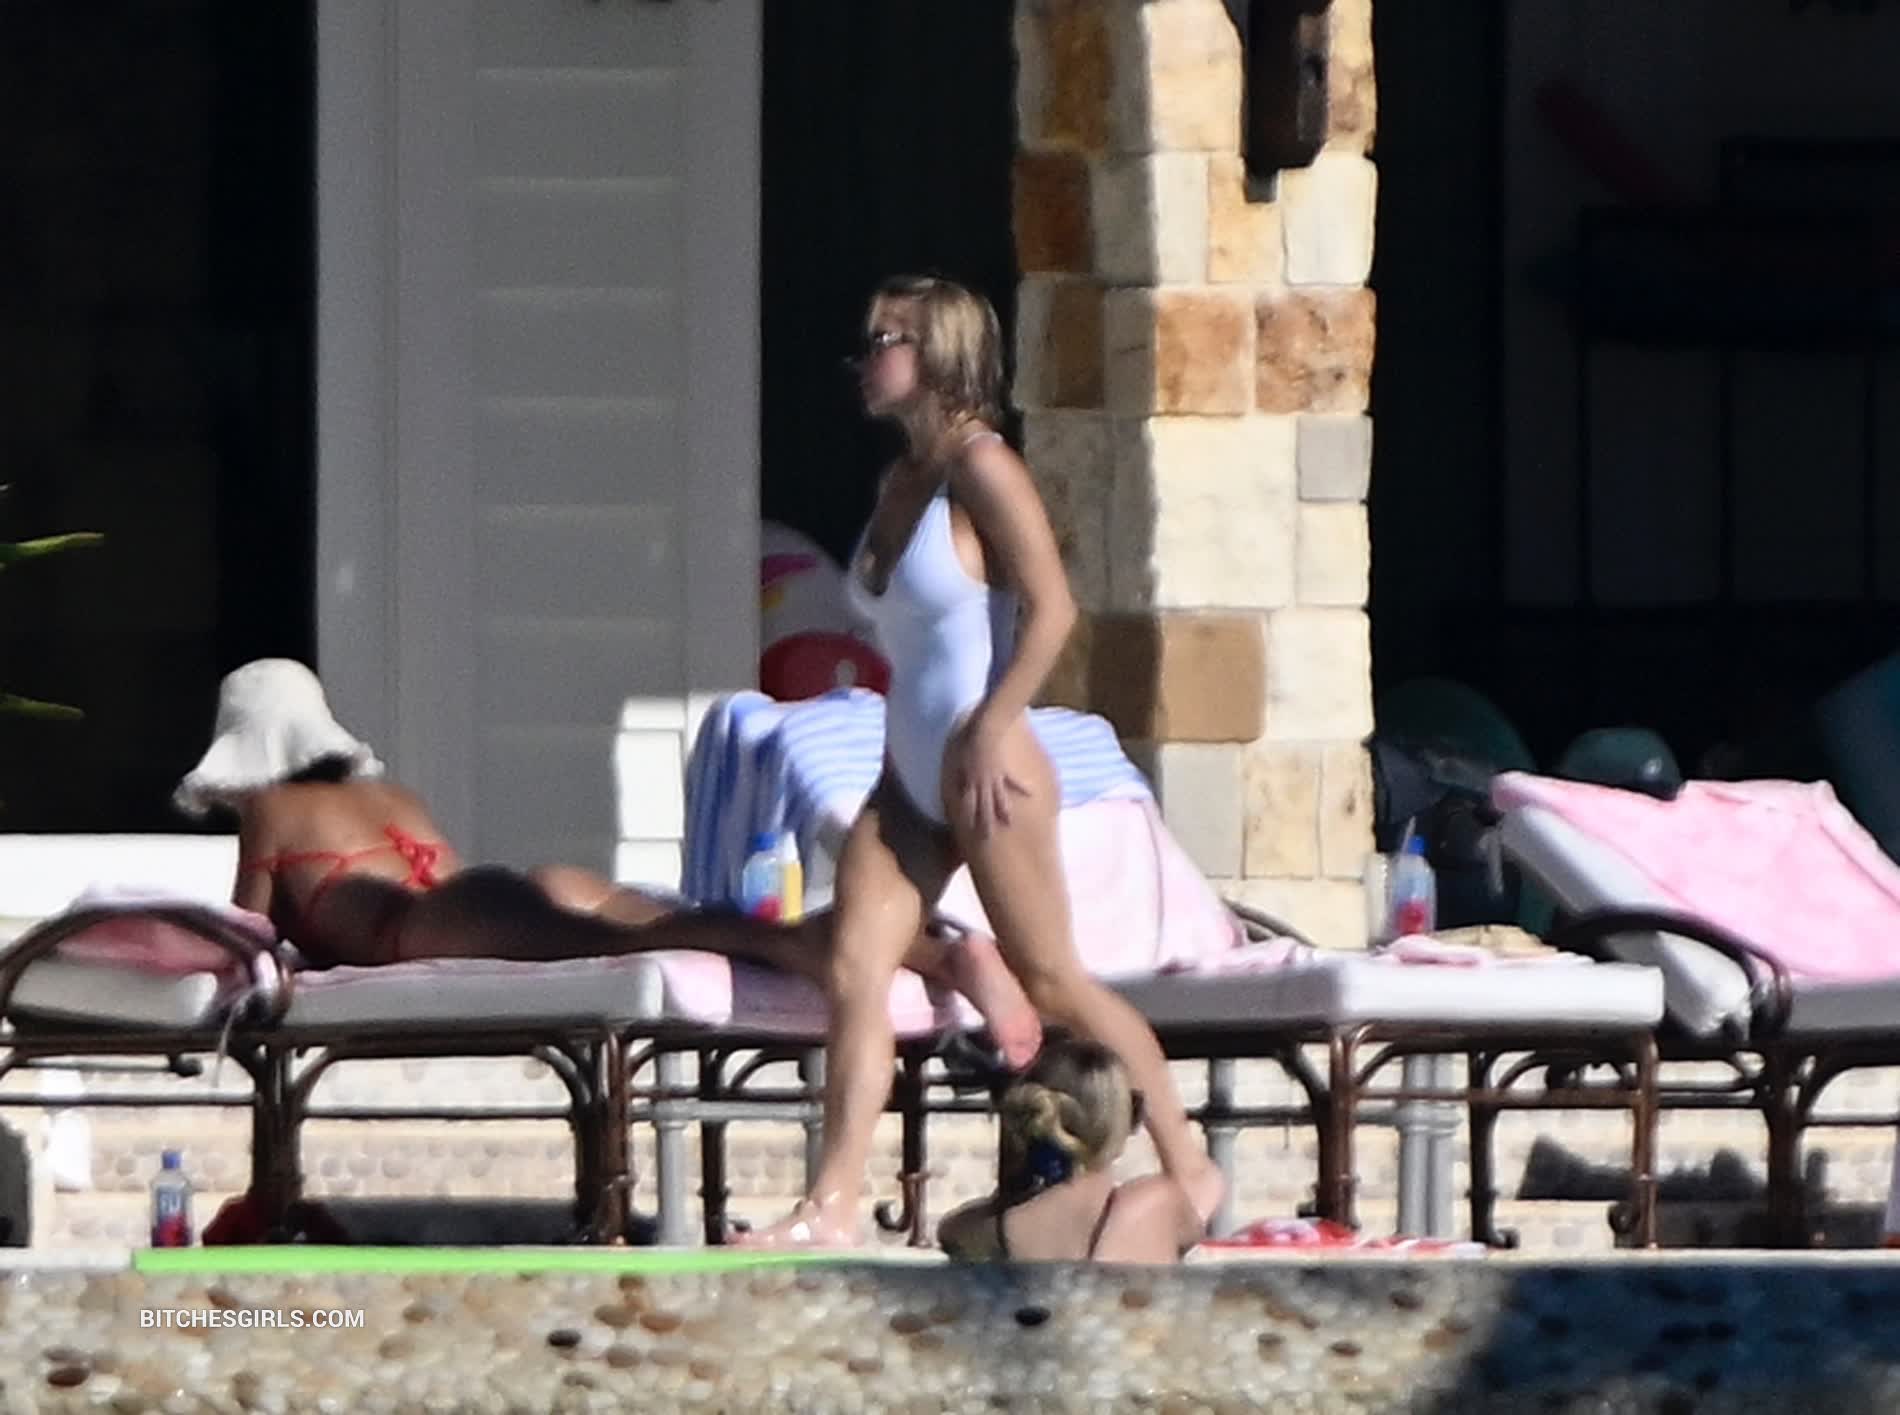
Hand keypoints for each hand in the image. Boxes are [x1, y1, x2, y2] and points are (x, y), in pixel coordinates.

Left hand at [947, 712, 1028, 837]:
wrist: (985, 731)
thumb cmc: (970, 743)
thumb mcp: (960, 759)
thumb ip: (960, 772)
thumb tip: (957, 783)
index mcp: (970, 782)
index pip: (968, 804)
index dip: (967, 817)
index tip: (967, 829)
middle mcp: (982, 784)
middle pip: (983, 807)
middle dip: (983, 823)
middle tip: (985, 838)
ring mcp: (994, 779)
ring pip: (999, 799)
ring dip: (1003, 812)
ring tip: (1008, 824)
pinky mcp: (1005, 771)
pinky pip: (1014, 782)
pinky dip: (1023, 788)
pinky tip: (1031, 795)